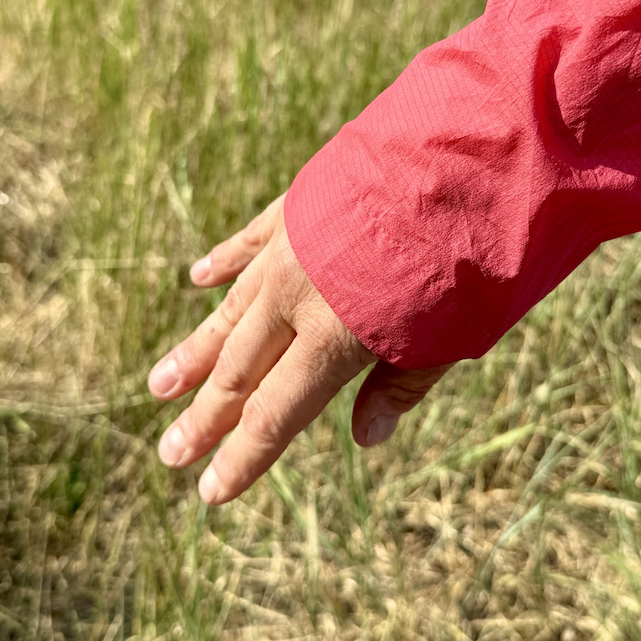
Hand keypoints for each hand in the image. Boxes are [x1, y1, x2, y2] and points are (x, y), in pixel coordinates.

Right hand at [149, 193, 453, 504]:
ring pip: (233, 308)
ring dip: (198, 350)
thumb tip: (365, 438)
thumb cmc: (480, 254)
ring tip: (160, 385)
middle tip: (170, 453)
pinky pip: (252, 241)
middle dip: (207, 416)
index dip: (242, 457)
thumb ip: (402, 383)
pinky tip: (200, 277)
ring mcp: (294, 244)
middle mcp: (299, 293)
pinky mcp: (302, 201)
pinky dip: (226, 263)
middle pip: (242, 369)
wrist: (473, 149)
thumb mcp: (455, 335)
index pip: (274, 414)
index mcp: (335, 336)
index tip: (209, 492)